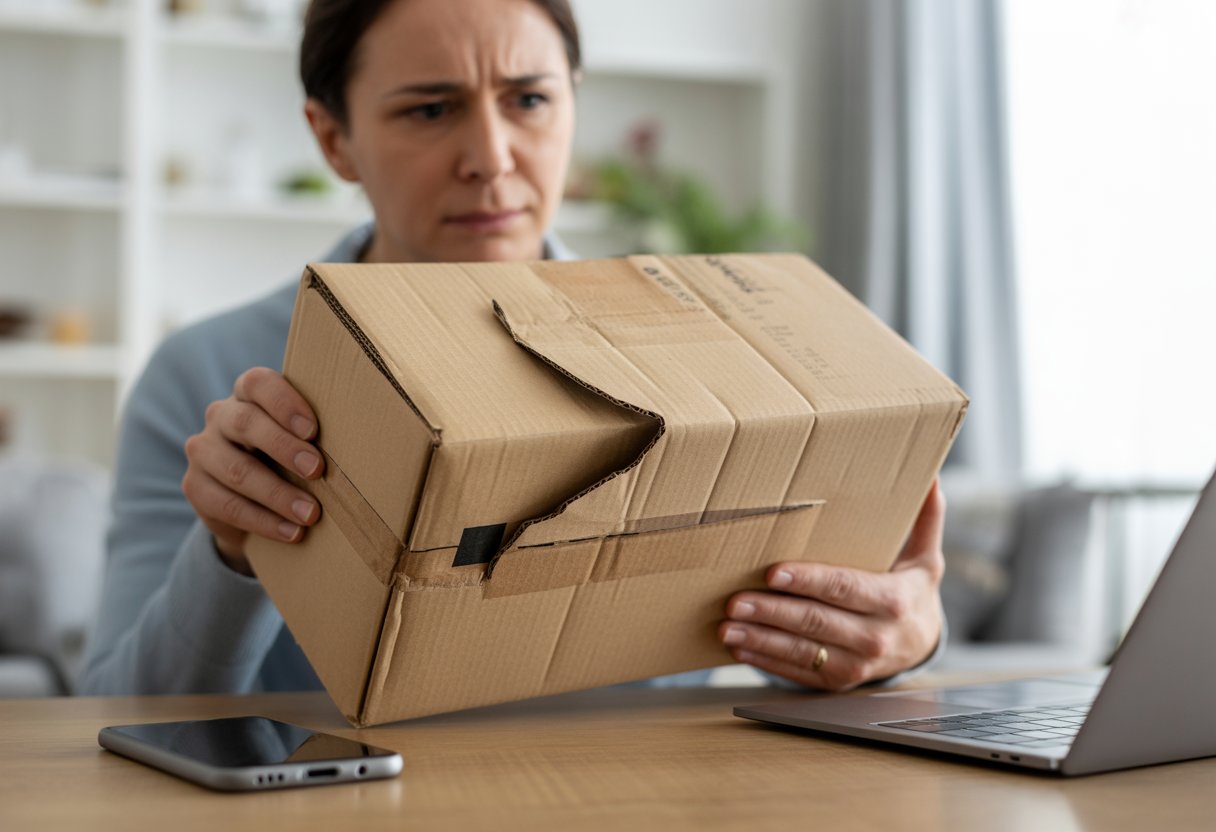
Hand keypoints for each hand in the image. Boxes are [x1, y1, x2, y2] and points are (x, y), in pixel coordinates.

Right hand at [182, 368, 324, 575]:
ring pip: (236, 470)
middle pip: (246, 424)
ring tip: (311, 514)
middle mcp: (221, 415)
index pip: (258, 384)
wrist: (250, 499)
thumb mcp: (302, 440)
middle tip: (318, 471)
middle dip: (284, 448)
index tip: (313, 430)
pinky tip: (292, 533)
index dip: (284, 403)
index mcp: (249, 394)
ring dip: (278, 494)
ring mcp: (204, 450)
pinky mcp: (195, 487)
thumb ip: (316, 435)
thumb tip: (367, 445)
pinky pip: (227, 504)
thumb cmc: (289, 457)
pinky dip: (263, 521)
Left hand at [718, 479, 945, 689]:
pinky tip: (740, 648)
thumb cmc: (911, 592)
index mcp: (892, 600)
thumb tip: (931, 475)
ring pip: (802, 652)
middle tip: (735, 601)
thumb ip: (926, 517)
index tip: (773, 573)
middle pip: (816, 621)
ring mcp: (856, 665)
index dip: (808, 581)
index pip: (844, 587)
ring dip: (761, 640)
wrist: (921, 645)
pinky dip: (767, 661)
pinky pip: (798, 673)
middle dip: (772, 612)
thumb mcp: (925, 558)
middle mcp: (875, 636)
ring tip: (727, 628)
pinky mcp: (837, 682)